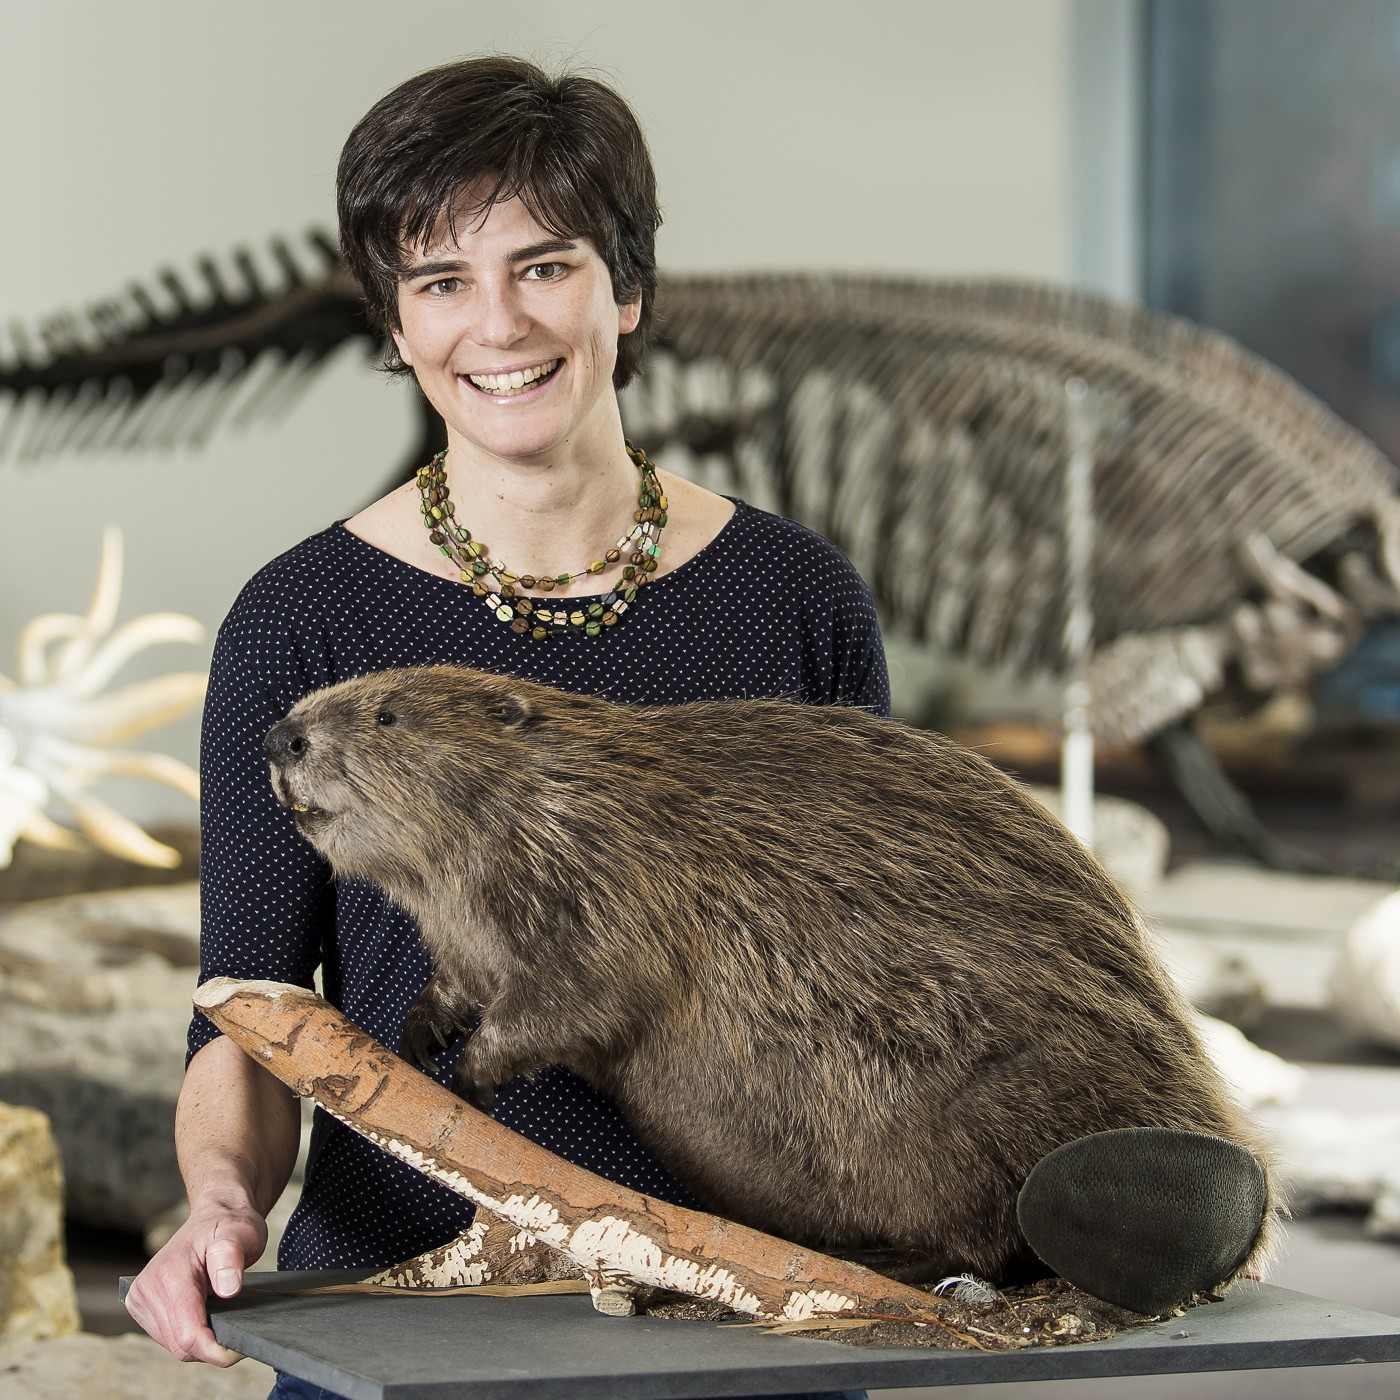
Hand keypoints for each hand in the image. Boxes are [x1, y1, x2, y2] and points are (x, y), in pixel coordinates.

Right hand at [124, 1196, 267, 1364]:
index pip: (188, 1335)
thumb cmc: (229, 1224)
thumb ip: (231, 1258)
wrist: (214, 1215)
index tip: (238, 1350)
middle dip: (210, 1346)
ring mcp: (141, 1298)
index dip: (214, 1350)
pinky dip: (189, 1334)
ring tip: (219, 1313)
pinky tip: (204, 1314)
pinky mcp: (141, 1306)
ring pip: (174, 1345)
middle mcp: (147, 1288)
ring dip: (199, 1340)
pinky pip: (168, 1338)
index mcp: (169, 1274)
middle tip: (236, 1328)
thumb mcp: (241, 1232)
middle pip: (180, 1346)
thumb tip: (227, 1289)